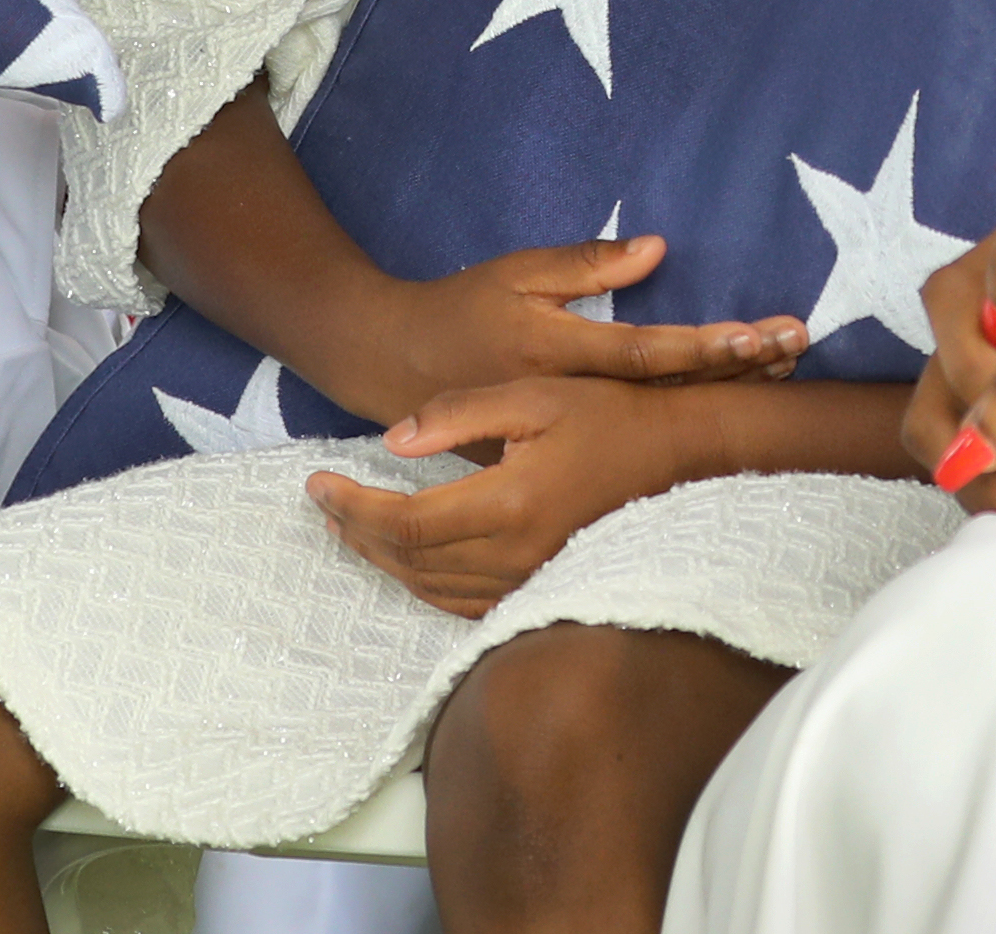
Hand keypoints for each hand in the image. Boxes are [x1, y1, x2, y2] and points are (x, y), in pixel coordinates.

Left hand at [311, 375, 707, 616]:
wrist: (679, 455)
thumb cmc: (607, 414)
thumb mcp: (531, 394)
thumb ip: (457, 414)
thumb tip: (393, 442)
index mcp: (509, 503)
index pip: (406, 522)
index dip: (353, 507)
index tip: (317, 483)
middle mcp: (516, 554)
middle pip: (410, 561)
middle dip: (357, 532)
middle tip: (323, 502)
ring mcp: (530, 579)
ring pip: (431, 588)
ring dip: (383, 560)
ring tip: (350, 526)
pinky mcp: (541, 588)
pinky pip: (463, 602)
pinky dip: (423, 582)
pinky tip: (406, 557)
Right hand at [333, 230, 802, 429]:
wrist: (398, 367)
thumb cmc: (463, 308)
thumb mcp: (516, 273)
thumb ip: (584, 265)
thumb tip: (658, 250)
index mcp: (558, 351)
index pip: (646, 351)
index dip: (706, 346)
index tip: (762, 335)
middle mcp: (572, 398)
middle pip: (670, 388)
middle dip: (739, 367)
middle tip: (800, 344)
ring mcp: (569, 432)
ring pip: (659, 415)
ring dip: (725, 393)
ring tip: (786, 372)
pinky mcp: (564, 450)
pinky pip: (634, 435)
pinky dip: (687, 422)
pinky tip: (735, 413)